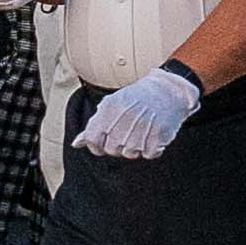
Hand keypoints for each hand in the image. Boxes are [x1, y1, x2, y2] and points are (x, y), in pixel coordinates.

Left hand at [73, 63, 201, 162]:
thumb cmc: (140, 97)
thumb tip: (76, 143)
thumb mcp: (113, 103)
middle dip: (119, 145)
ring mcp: (141, 128)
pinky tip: (153, 134)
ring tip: (143, 131)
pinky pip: (149, 154)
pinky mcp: (158, 136)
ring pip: (130, 154)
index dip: (97, 145)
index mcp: (110, 108)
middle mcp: (124, 119)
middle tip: (130, 131)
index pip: (93, 140)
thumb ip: (94, 124)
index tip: (105, 142)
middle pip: (111, 150)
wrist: (170, 90)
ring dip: (136, 147)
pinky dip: (152, 148)